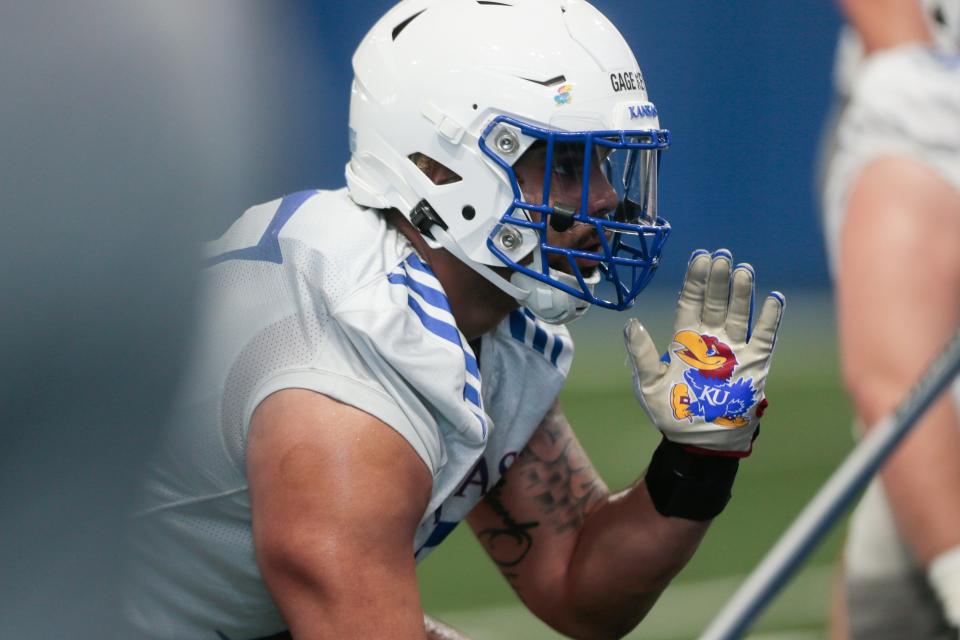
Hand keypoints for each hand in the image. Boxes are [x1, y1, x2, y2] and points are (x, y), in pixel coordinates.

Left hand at [624, 249, 783, 455]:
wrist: (700, 442)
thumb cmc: (672, 413)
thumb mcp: (649, 384)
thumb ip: (641, 354)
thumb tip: (631, 323)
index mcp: (684, 340)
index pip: (690, 301)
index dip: (695, 280)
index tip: (700, 257)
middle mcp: (710, 339)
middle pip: (714, 301)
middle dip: (718, 279)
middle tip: (722, 256)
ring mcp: (733, 349)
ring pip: (738, 313)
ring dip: (741, 292)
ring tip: (743, 270)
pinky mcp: (753, 364)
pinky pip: (763, 336)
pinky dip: (769, 318)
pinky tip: (773, 297)